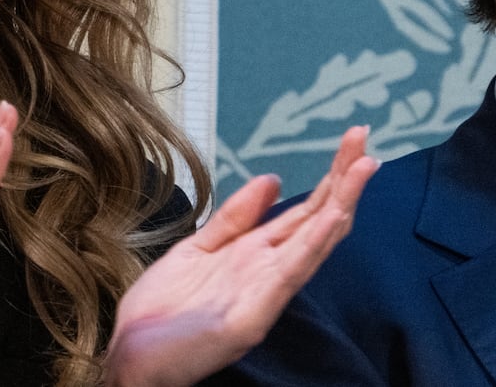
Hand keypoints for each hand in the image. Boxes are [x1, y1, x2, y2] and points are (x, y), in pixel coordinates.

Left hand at [105, 126, 377, 386]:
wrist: (132, 359)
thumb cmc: (162, 313)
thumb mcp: (196, 248)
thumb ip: (235, 216)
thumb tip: (272, 178)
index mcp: (254, 253)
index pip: (303, 209)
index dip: (329, 175)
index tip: (351, 140)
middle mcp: (268, 269)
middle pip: (316, 216)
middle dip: (342, 176)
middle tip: (363, 137)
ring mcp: (266, 290)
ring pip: (314, 239)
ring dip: (341, 202)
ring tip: (364, 167)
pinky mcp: (255, 312)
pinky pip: (290, 272)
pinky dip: (315, 242)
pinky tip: (334, 216)